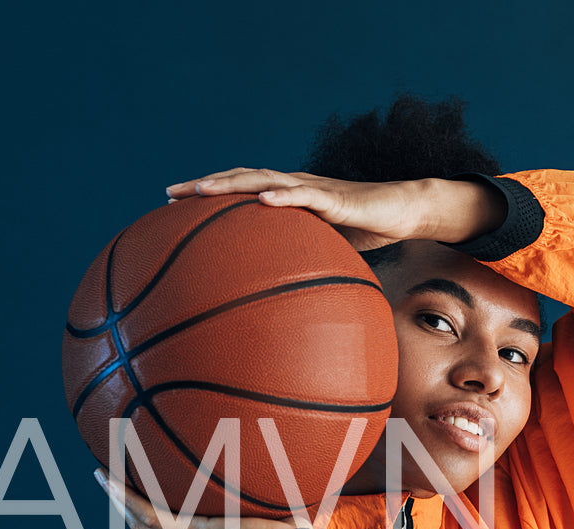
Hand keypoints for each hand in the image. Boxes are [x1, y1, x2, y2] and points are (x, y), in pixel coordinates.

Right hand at [95, 468, 299, 528]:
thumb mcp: (274, 515)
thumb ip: (273, 498)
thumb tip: (300, 476)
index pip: (171, 528)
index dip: (154, 513)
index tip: (142, 494)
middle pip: (147, 525)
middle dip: (127, 505)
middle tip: (111, 482)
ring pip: (140, 518)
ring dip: (118, 497)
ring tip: (100, 474)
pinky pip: (147, 513)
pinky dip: (124, 496)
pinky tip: (107, 478)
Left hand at [164, 169, 505, 250]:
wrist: (403, 211)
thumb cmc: (365, 230)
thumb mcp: (325, 250)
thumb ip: (300, 265)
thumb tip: (281, 303)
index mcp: (287, 197)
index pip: (239, 192)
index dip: (207, 196)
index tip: (172, 205)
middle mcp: (293, 186)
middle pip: (240, 179)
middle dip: (205, 186)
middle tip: (170, 195)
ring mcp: (312, 188)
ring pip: (264, 179)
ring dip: (232, 183)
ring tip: (204, 190)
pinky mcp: (336, 197)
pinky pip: (307, 195)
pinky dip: (284, 195)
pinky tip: (264, 199)